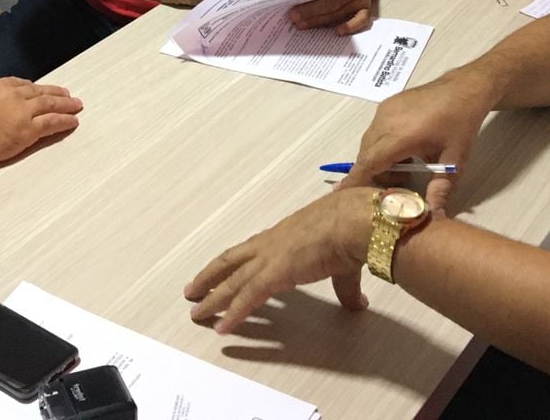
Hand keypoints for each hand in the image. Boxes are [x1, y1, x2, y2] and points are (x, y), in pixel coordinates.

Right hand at [0, 77, 82, 167]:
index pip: (22, 83)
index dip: (35, 88)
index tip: (42, 90)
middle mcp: (13, 95)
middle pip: (40, 92)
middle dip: (56, 93)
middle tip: (67, 94)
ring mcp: (22, 112)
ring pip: (50, 105)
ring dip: (66, 105)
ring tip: (76, 105)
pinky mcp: (28, 130)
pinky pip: (51, 123)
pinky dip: (65, 120)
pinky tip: (73, 120)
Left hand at [185, 188, 377, 333]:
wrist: (354, 221)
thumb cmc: (350, 230)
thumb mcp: (343, 263)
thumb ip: (345, 288)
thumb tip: (357, 303)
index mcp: (283, 236)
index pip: (249, 252)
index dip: (232, 264)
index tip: (218, 273)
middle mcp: (269, 244)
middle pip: (230, 262)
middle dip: (209, 277)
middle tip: (192, 291)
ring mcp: (268, 258)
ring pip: (232, 281)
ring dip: (212, 298)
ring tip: (196, 313)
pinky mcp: (274, 273)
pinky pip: (247, 297)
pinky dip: (233, 313)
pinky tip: (222, 328)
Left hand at [289, 0, 372, 34]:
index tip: (293, 1)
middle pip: (332, 1)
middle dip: (311, 10)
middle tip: (294, 17)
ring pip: (340, 12)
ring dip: (320, 20)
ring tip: (302, 24)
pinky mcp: (367, 7)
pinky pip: (361, 20)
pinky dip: (350, 27)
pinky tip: (337, 32)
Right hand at [338, 70, 494, 211]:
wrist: (463, 89)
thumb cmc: (460, 124)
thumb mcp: (454, 161)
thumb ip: (440, 190)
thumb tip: (434, 218)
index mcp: (401, 136)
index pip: (370, 161)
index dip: (355, 179)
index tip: (341, 194)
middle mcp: (386, 121)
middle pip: (365, 154)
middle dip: (374, 173)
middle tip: (398, 183)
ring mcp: (384, 110)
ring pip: (368, 142)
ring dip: (378, 159)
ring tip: (406, 165)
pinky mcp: (386, 104)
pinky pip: (374, 130)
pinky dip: (381, 145)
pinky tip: (404, 149)